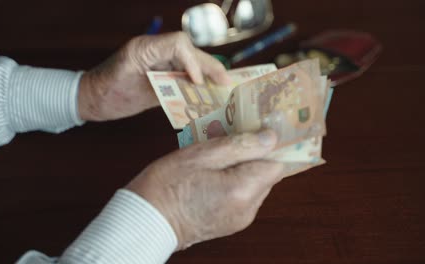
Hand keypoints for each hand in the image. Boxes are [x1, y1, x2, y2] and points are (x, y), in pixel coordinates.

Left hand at [78, 32, 230, 120]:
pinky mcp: (159, 73)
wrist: (92, 98)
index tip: (198, 82)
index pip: (179, 44)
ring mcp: (157, 60)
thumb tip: (193, 91)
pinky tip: (207, 93)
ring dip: (207, 74)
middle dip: (209, 66)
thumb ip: (164, 88)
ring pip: (190, 62)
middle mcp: (154, 50)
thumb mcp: (132, 90)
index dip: (193, 61)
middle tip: (226, 82)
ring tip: (223, 87)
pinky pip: (183, 74)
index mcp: (145, 47)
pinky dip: (196, 83)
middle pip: (190, 51)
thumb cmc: (105, 92)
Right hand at [126, 129, 289, 249]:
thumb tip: (271, 137)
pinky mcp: (231, 223)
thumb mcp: (201, 154)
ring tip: (217, 157)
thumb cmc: (167, 184)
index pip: (277, 163)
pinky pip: (243, 197)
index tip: (259, 130)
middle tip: (231, 138)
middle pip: (267, 174)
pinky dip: (235, 182)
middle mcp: (248, 208)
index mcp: (242, 190)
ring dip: (243, 168)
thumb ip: (240, 145)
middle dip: (253, 155)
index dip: (271, 145)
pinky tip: (213, 175)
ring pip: (256, 185)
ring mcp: (240, 219)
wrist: (146, 221)